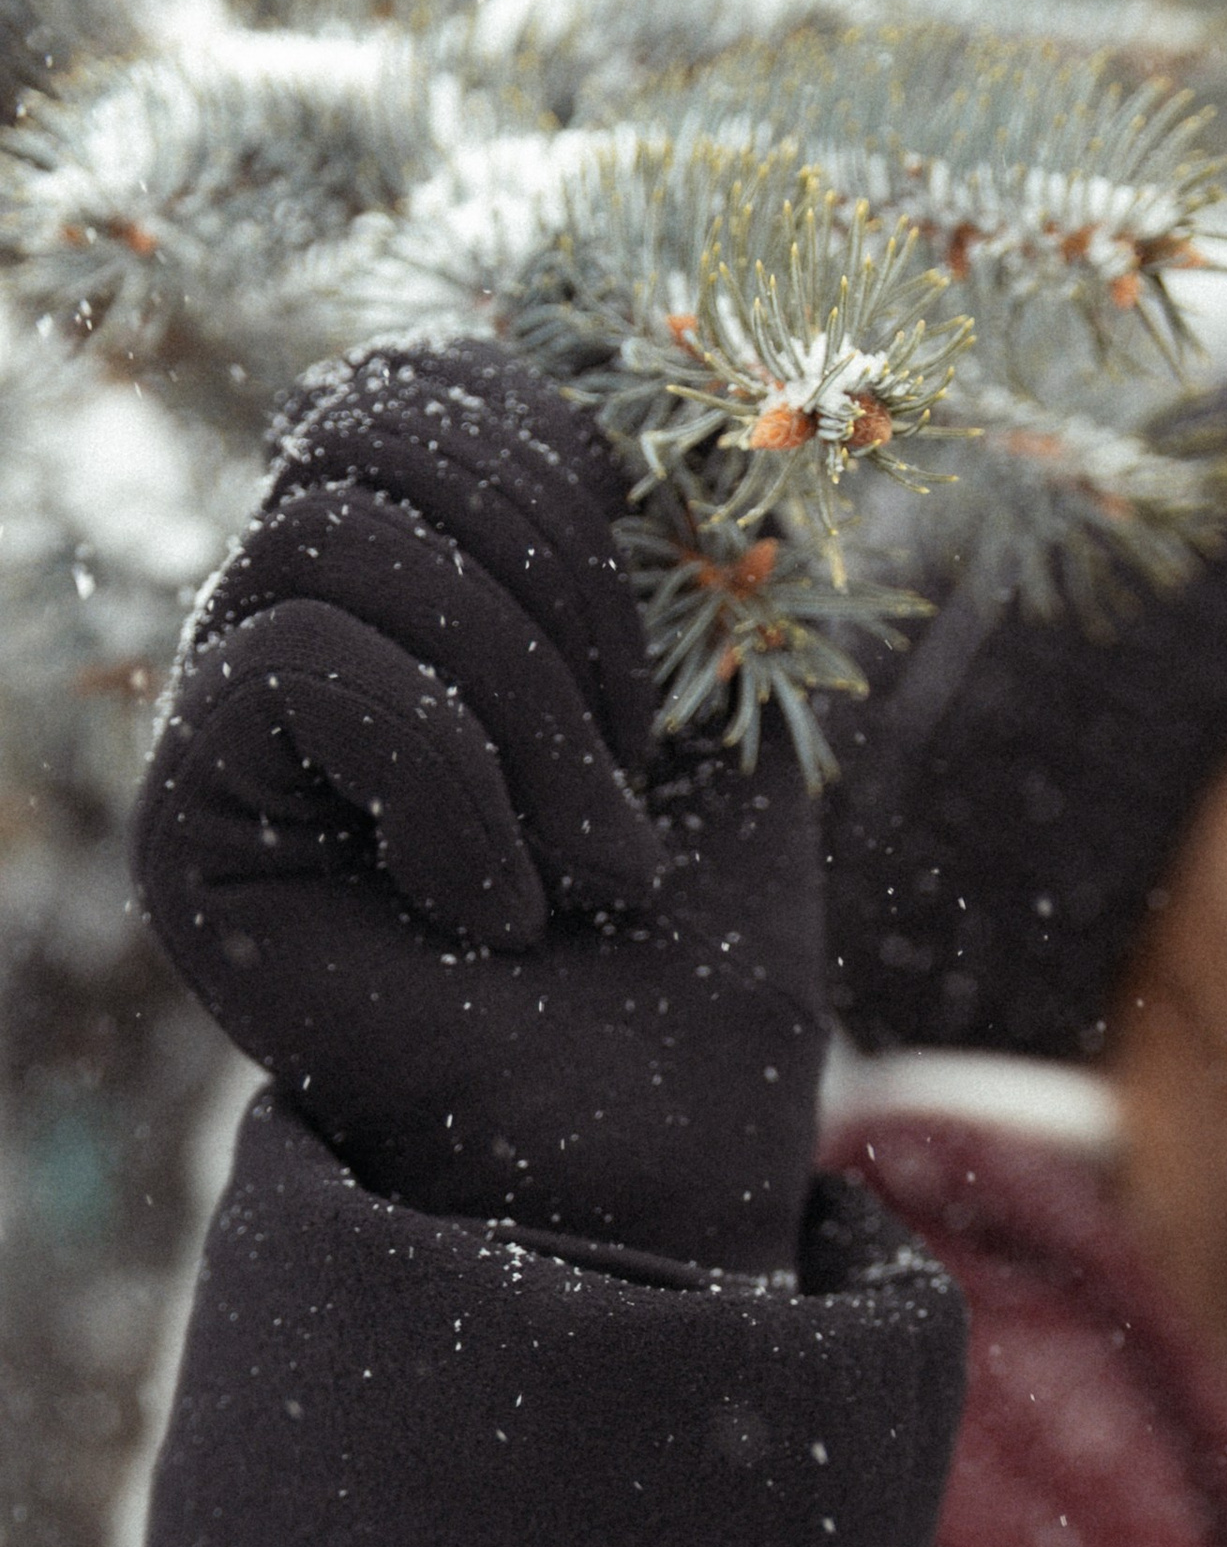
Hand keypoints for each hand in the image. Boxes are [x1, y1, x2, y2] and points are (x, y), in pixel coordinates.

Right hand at [135, 338, 825, 1269]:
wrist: (658, 1162)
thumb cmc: (695, 964)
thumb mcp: (714, 714)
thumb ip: (649, 544)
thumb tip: (604, 391)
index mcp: (426, 589)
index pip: (427, 384)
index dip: (561, 466)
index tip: (657, 652)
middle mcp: (304, 631)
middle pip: (369, 422)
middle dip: (557, 585)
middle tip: (633, 777)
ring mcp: (234, 725)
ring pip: (338, 532)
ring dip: (519, 706)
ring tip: (588, 874)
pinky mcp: (192, 819)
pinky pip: (299, 661)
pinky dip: (448, 778)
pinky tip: (493, 914)